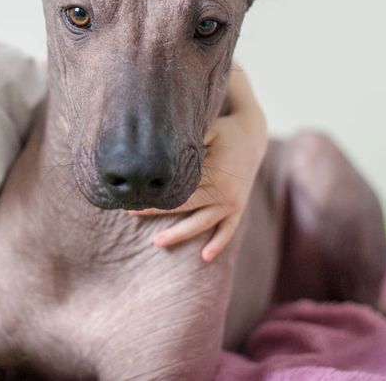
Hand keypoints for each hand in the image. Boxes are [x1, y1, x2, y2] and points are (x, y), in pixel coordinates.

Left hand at [131, 67, 266, 261]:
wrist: (253, 135)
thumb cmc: (224, 129)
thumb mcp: (209, 128)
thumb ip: (190, 138)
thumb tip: (159, 146)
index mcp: (215, 172)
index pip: (179, 189)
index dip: (155, 195)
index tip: (133, 198)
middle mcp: (225, 191)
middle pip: (186, 206)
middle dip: (158, 211)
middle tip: (132, 214)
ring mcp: (233, 202)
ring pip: (203, 223)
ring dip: (180, 233)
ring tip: (157, 241)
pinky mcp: (238, 207)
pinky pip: (228, 229)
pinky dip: (218, 243)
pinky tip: (206, 257)